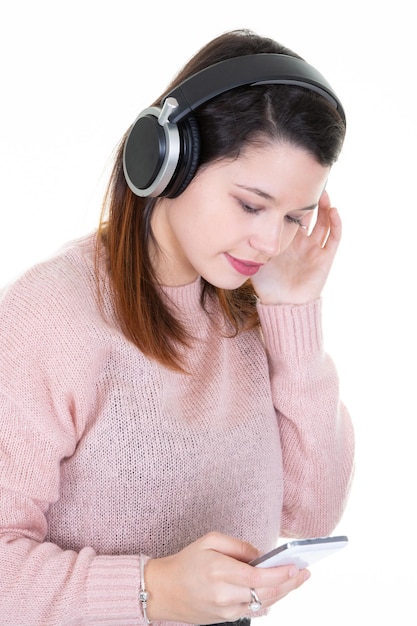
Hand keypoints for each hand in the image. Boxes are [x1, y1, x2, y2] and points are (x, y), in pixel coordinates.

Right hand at [144, 532, 309, 623]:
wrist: (162, 591)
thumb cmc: (186, 561)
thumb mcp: (209, 540)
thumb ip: (238, 545)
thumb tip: (261, 554)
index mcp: (219, 571)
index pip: (258, 576)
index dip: (280, 573)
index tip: (296, 566)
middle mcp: (224, 594)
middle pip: (266, 592)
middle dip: (289, 583)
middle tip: (305, 573)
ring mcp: (225, 610)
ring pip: (263, 603)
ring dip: (282, 592)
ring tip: (296, 580)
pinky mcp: (225, 619)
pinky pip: (253, 611)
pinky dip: (268, 602)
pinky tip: (278, 592)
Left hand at [251, 191, 341, 304]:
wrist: (281, 304)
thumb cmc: (266, 284)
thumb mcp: (254, 256)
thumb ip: (247, 242)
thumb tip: (230, 224)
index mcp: (287, 240)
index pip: (293, 215)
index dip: (293, 201)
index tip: (289, 184)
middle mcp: (303, 242)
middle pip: (312, 215)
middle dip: (311, 199)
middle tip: (308, 182)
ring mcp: (315, 249)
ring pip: (325, 222)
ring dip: (326, 207)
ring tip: (324, 192)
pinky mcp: (325, 258)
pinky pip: (334, 238)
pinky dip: (336, 223)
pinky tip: (333, 210)